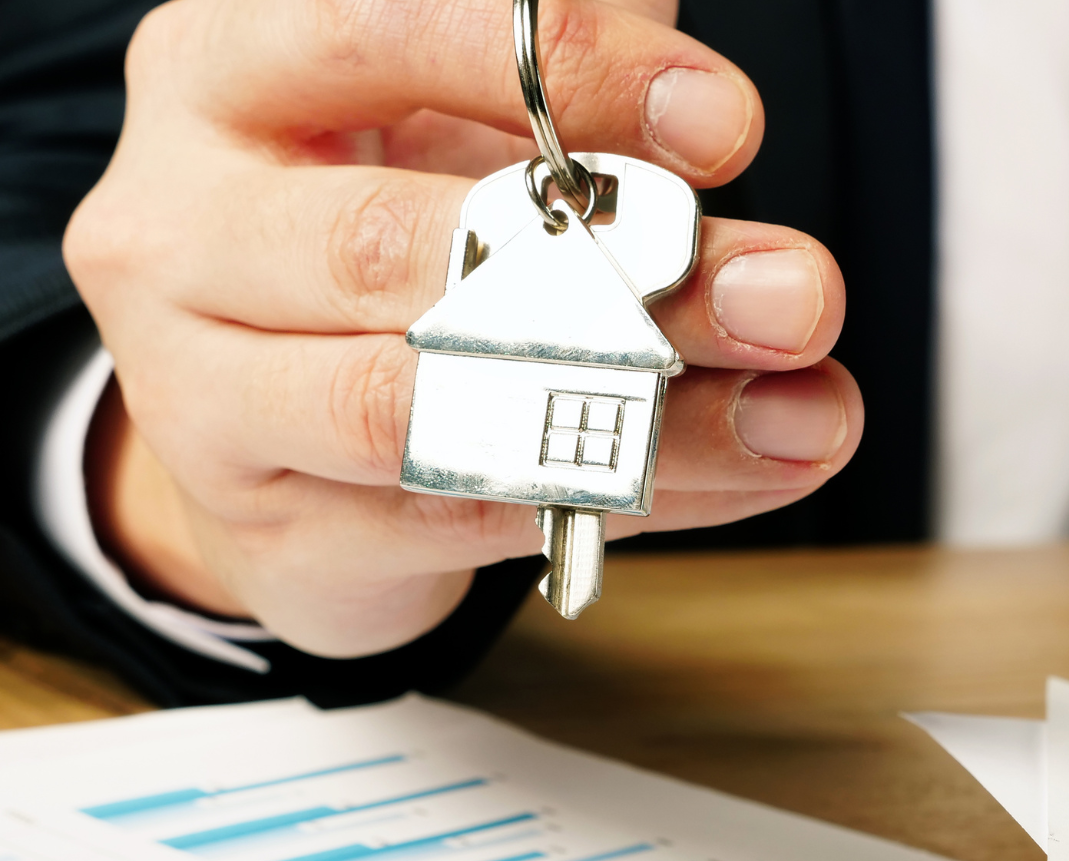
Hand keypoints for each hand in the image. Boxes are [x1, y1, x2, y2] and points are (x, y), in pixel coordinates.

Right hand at [66, 0, 860, 657]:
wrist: (278, 419)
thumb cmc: (405, 223)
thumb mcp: (479, 118)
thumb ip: (581, 81)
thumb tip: (716, 102)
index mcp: (232, 68)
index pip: (384, 32)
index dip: (568, 74)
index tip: (727, 125)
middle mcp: (183, 222)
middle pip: (405, 243)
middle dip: (634, 273)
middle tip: (796, 294)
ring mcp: (197, 384)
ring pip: (426, 406)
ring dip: (646, 415)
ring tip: (802, 412)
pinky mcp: (262, 521)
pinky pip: (456, 515)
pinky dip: (622, 497)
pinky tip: (743, 470)